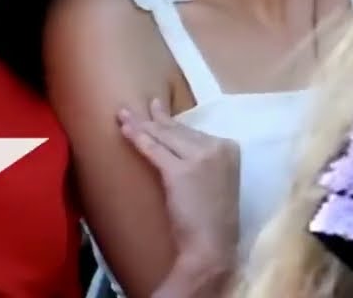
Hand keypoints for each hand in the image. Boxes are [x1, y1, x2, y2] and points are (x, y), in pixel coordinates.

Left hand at [118, 98, 239, 268]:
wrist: (212, 245)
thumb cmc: (213, 219)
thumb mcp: (215, 180)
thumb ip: (202, 159)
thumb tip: (177, 143)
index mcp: (229, 148)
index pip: (192, 131)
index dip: (170, 122)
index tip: (156, 110)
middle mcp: (216, 148)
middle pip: (176, 130)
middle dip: (152, 119)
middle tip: (133, 108)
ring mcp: (198, 157)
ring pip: (163, 136)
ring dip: (139, 124)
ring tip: (123, 115)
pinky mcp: (178, 171)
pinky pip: (153, 149)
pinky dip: (137, 138)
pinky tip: (124, 130)